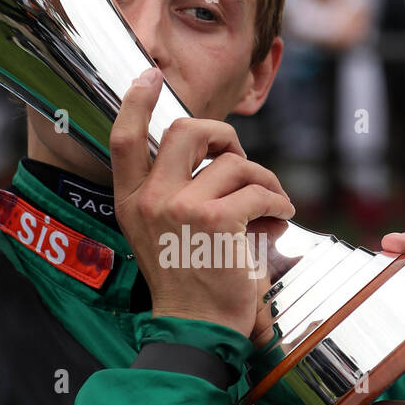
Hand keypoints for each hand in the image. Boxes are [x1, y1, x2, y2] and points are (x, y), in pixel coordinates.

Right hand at [111, 67, 294, 337]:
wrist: (196, 329)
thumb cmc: (188, 283)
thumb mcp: (158, 234)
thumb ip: (169, 192)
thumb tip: (212, 151)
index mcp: (132, 202)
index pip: (124, 138)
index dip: (137, 101)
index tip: (149, 76)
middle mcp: (151, 200)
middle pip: (188, 131)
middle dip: (224, 135)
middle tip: (238, 159)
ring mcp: (182, 207)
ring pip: (234, 163)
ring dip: (262, 180)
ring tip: (270, 205)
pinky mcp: (217, 219)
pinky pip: (259, 190)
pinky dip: (279, 203)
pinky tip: (280, 219)